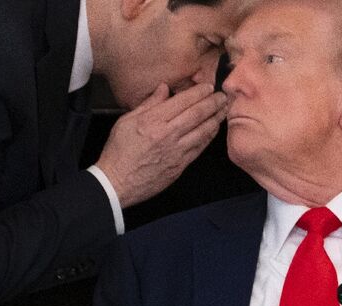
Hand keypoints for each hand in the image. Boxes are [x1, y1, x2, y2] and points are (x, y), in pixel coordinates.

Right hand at [96, 82, 227, 207]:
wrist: (117, 183)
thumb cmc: (118, 151)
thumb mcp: (126, 121)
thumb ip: (148, 104)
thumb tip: (164, 88)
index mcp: (153, 121)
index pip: (182, 101)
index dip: (198, 92)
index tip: (208, 86)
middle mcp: (167, 134)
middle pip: (197, 114)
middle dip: (213, 103)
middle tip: (224, 95)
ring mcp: (176, 151)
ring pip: (203, 131)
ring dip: (216, 119)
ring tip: (224, 110)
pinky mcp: (180, 165)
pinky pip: (200, 148)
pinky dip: (209, 137)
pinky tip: (214, 129)